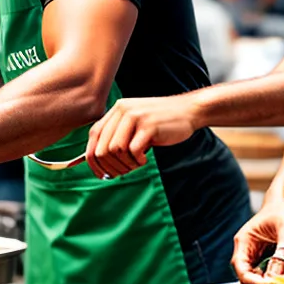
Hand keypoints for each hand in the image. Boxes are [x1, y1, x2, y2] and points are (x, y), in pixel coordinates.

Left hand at [86, 94, 202, 178]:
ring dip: (125, 164)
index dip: (93, 159)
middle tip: (122, 172)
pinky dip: (137, 161)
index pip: (93, 136)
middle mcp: (123, 110)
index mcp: (118, 109)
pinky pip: (133, 151)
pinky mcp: (149, 126)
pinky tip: (145, 160)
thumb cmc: (163, 121)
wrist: (189, 110)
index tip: (101, 174)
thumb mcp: (136, 122)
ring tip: (136, 164)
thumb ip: (118, 134)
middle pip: (102, 147)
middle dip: (110, 167)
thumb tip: (100, 161)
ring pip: (115, 150)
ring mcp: (136, 117)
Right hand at [231, 198, 283, 283]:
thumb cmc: (282, 214)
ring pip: (252, 278)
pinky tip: (278, 280)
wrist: (281, 207)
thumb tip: (278, 278)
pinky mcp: (258, 259)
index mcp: (244, 240)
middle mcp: (244, 250)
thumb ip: (283, 254)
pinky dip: (268, 279)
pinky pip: (259, 274)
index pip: (241, 268)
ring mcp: (250, 255)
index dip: (254, 281)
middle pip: (244, 276)